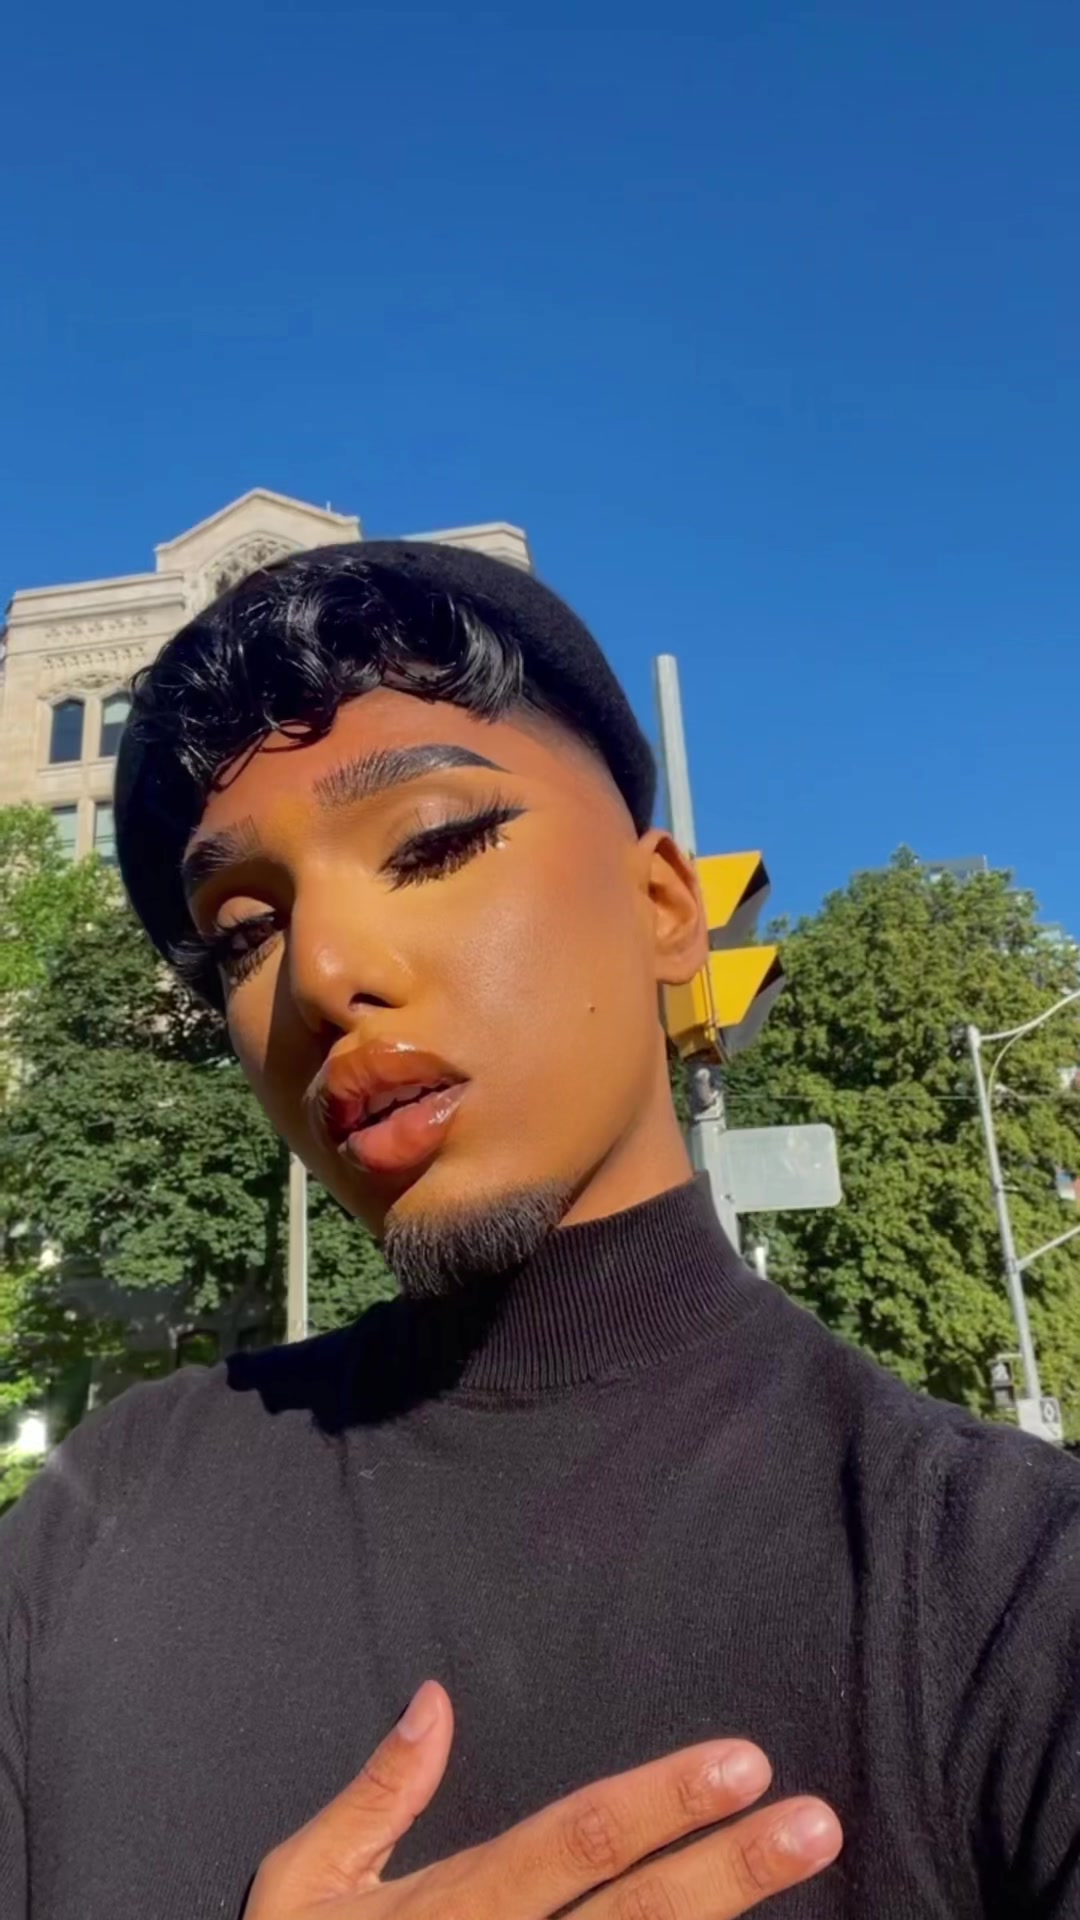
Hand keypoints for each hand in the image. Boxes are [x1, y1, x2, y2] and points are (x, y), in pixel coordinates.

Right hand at [246, 1680, 841, 1918]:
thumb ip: (376, 1795)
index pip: (573, 1844)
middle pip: (634, 1918)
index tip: (744, 1763)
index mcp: (450, 1910)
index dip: (659, 1803)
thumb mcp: (303, 1885)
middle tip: (814, 1822)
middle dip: (729, 1871)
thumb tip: (435, 1699)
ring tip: (801, 1871)